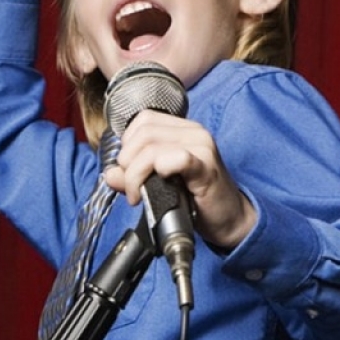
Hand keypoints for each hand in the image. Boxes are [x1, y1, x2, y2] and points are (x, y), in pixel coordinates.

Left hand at [104, 111, 257, 249]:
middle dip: (127, 164)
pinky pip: (177, 159)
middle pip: (143, 133)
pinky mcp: (206, 167)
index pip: (143, 121)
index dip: (128, 144)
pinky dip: (161, 171)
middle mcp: (193, 132)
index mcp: (182, 130)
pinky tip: (161, 187)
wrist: (230, 219)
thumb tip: (109, 174)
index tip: (129, 170)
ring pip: (151, 148)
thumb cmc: (197, 199)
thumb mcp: (159, 184)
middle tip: (132, 188)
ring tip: (139, 195)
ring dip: (136, 175)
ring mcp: (201, 147)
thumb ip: (133, 175)